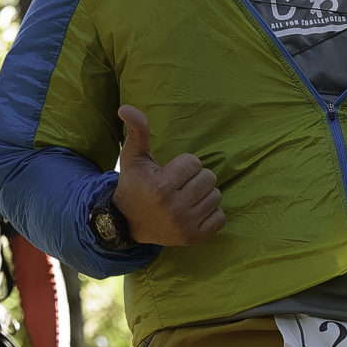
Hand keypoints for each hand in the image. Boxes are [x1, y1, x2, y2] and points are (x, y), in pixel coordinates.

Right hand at [112, 105, 223, 246]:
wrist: (127, 223)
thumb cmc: (134, 185)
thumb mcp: (132, 157)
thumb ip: (136, 131)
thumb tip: (126, 108)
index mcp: (161, 187)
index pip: (194, 162)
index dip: (183, 165)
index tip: (169, 174)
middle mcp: (174, 208)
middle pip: (209, 178)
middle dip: (195, 178)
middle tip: (179, 186)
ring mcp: (185, 225)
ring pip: (216, 196)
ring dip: (204, 195)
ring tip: (186, 198)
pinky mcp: (194, 238)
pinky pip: (220, 217)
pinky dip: (211, 213)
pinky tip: (194, 212)